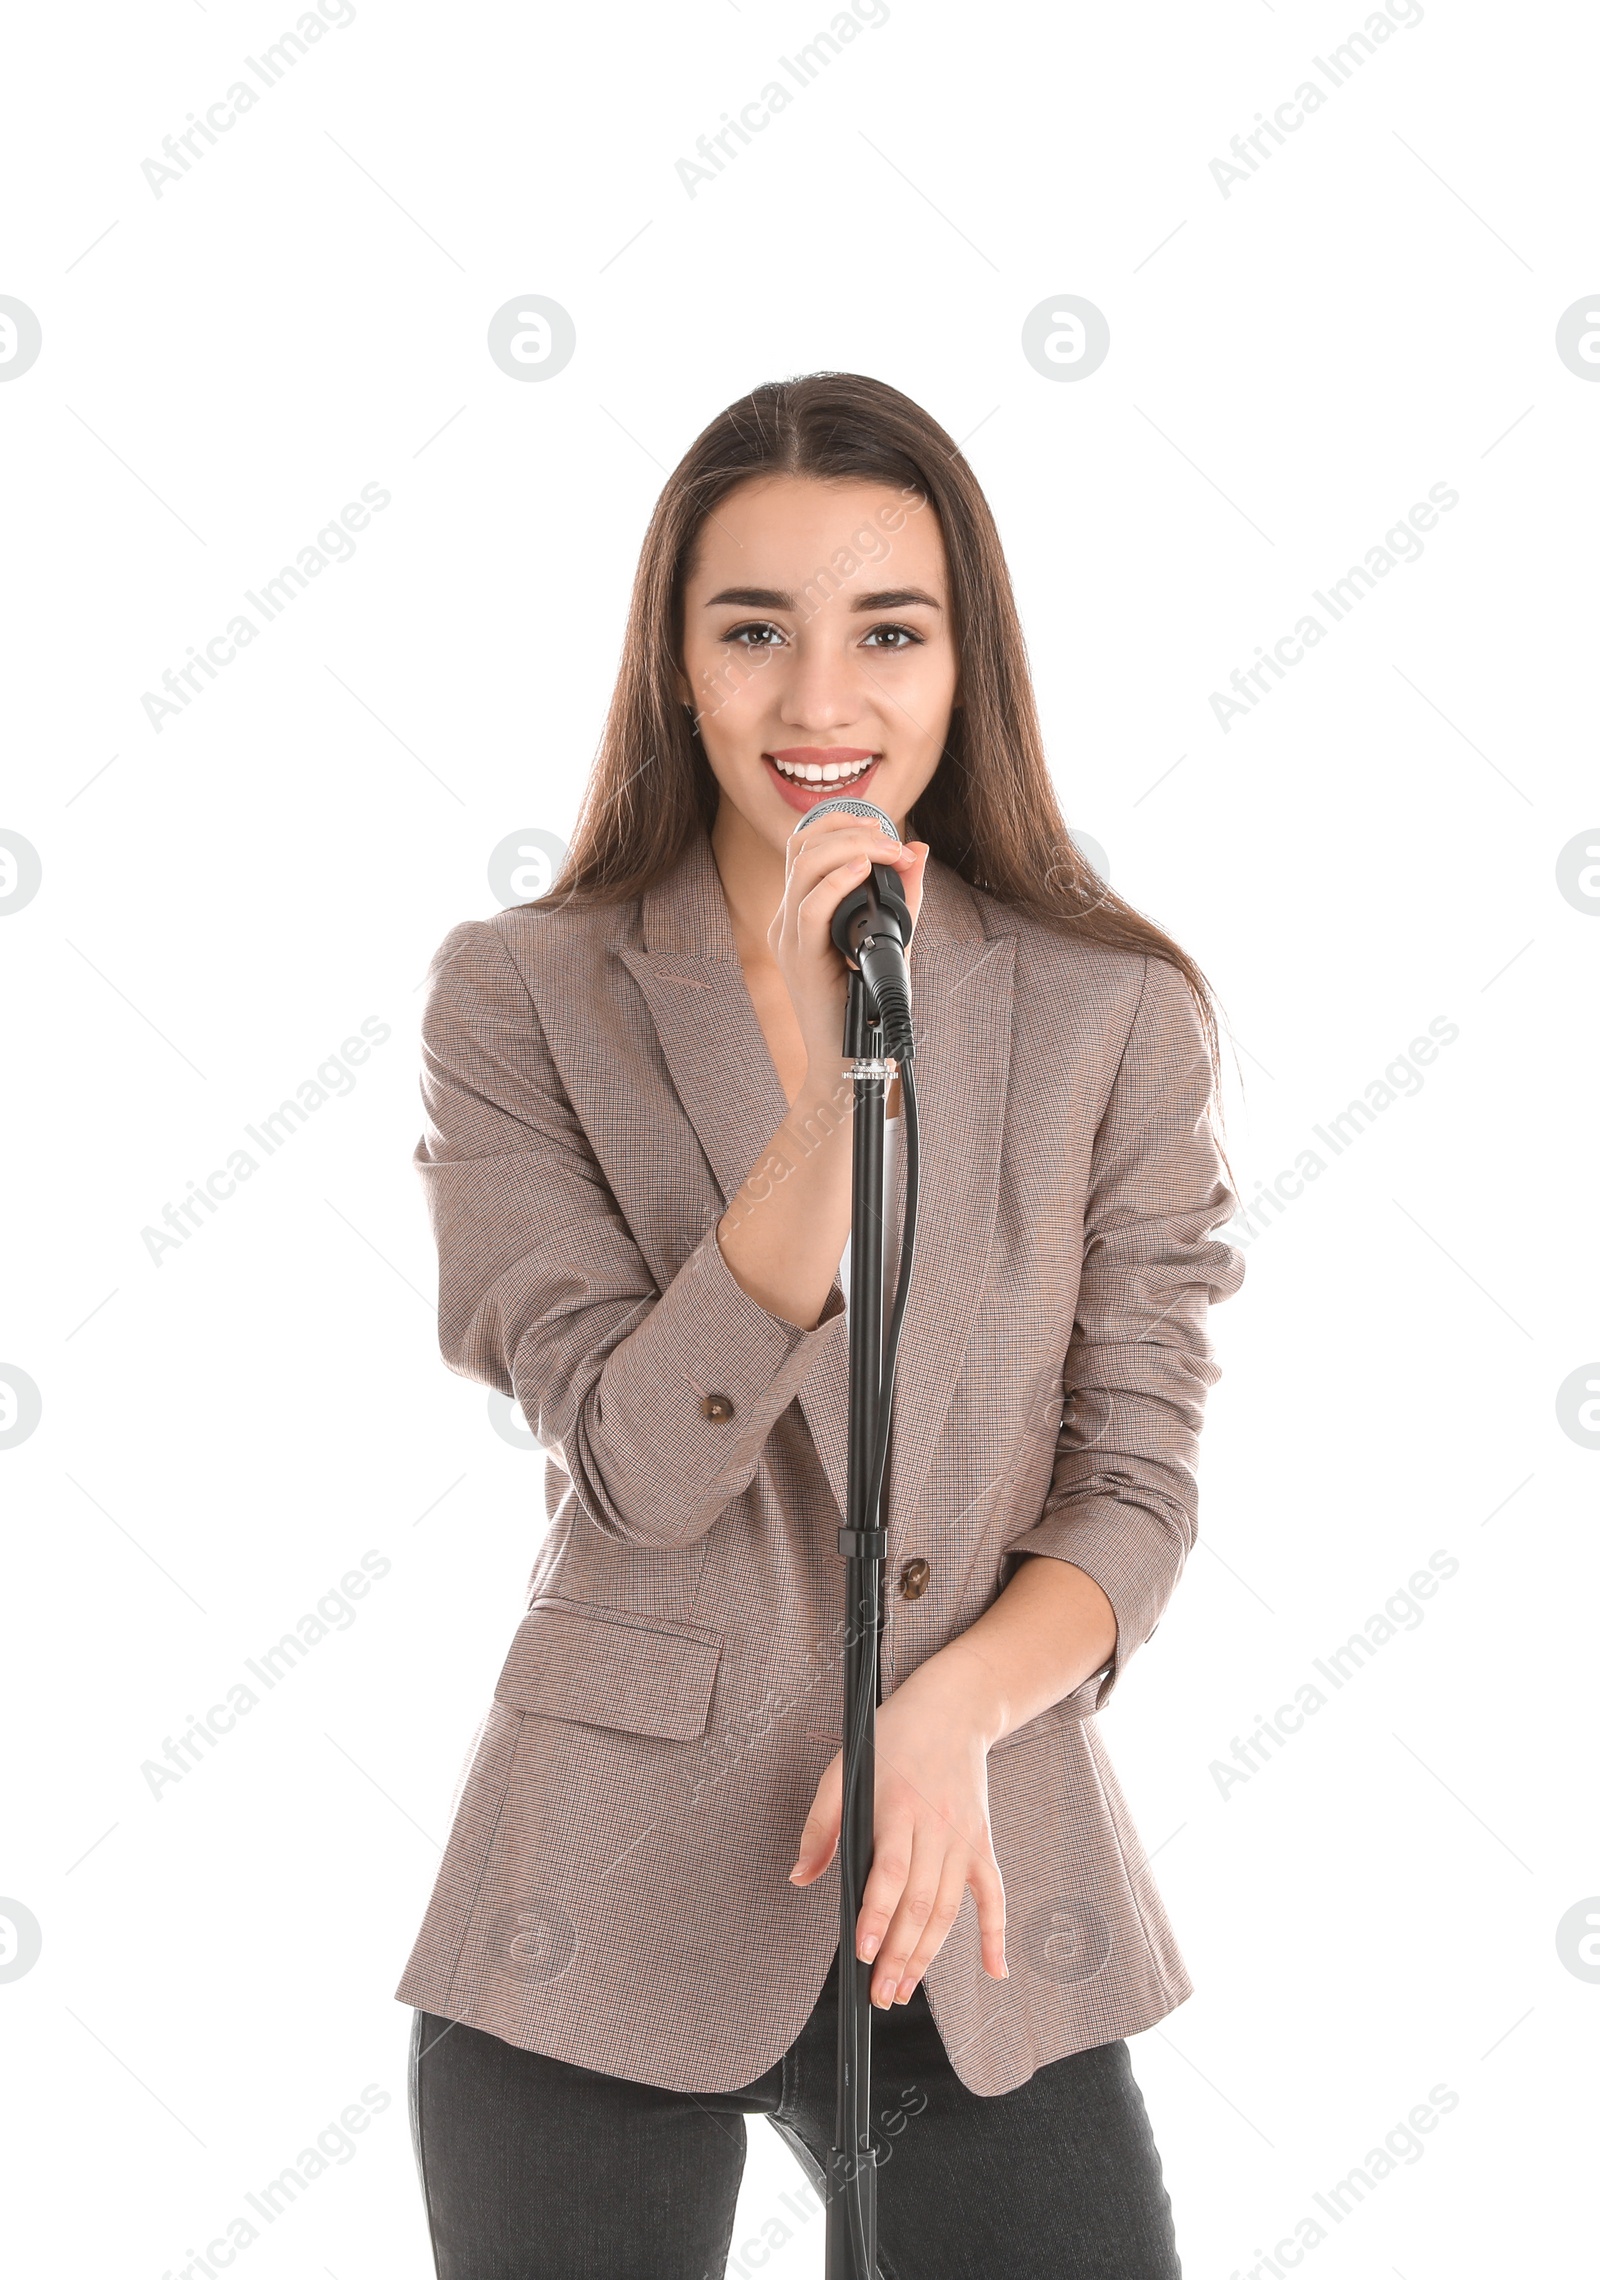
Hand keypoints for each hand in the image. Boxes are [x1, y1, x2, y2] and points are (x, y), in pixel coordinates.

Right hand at [768, 814, 926, 1084]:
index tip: (885, 827)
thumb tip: (918, 850)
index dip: (843, 824)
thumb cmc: (869, 1006)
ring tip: (888, 851)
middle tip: (893, 840)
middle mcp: (789, 918)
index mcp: (803, 910)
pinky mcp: (798, 957)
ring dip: (851, 847)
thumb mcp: (893, 940)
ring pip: (804, 866)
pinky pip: (809, 907)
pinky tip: (863, 870)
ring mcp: (789, 936)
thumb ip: (903, 896)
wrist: (850, 1059)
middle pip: (803, 845)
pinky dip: (837, 881)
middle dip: (850, 828)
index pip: (807, 845)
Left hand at [788, 1661, 1007, 2007]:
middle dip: (899, 1954)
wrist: (953, 1710)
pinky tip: (995, 1971)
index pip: (890, 1871)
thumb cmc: (891, 1740)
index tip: (863, 1952)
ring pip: (948, 1908)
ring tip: (903, 1990)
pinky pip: (994, 1895)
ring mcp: (963, 1838)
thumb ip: (821, 1826)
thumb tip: (801, 1878)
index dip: (878, 1914)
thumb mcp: (843, 1770)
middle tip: (879, 1994)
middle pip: (920, 1902)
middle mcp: (936, 1827)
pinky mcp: (982, 1842)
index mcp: (898, 1807)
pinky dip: (995, 1935)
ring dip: (928, 1955)